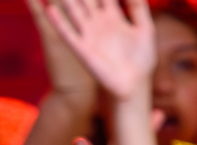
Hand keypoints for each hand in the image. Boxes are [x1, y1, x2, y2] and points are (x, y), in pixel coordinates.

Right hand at [36, 0, 154, 103]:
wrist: (133, 86)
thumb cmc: (142, 60)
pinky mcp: (83, 50)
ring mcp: (89, 35)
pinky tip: (50, 9)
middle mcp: (98, 22)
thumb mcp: (145, 29)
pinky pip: (68, 34)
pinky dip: (59, 22)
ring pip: (74, 10)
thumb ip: (139, 8)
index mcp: (113, 16)